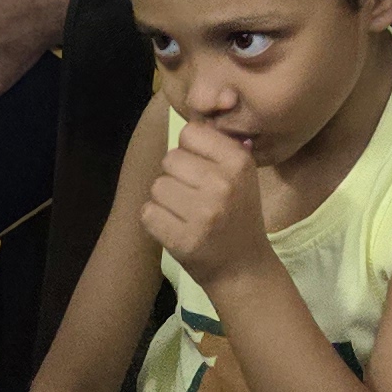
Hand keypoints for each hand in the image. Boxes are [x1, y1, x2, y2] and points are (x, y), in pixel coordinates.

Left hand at [140, 120, 273, 288]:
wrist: (243, 268)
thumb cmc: (238, 215)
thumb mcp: (242, 176)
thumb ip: (218, 149)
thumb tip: (190, 123)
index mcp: (239, 162)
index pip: (191, 134)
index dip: (190, 151)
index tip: (200, 169)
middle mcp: (222, 184)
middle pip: (170, 159)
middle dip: (175, 176)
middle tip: (192, 196)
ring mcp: (203, 214)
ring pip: (157, 186)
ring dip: (164, 199)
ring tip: (184, 213)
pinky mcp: (183, 240)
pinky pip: (148, 213)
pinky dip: (155, 220)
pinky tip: (174, 227)